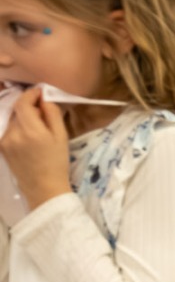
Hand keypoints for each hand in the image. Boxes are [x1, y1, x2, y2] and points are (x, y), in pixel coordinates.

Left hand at [0, 87, 71, 208]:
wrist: (43, 188)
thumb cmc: (57, 162)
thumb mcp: (61, 136)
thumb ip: (52, 114)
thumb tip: (44, 98)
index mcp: (30, 130)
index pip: (22, 102)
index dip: (30, 94)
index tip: (40, 93)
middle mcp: (13, 133)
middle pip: (17, 110)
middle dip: (29, 108)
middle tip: (44, 114)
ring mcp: (4, 140)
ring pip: (13, 120)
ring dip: (24, 119)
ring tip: (37, 130)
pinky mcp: (1, 147)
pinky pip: (9, 130)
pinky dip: (18, 129)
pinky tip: (29, 140)